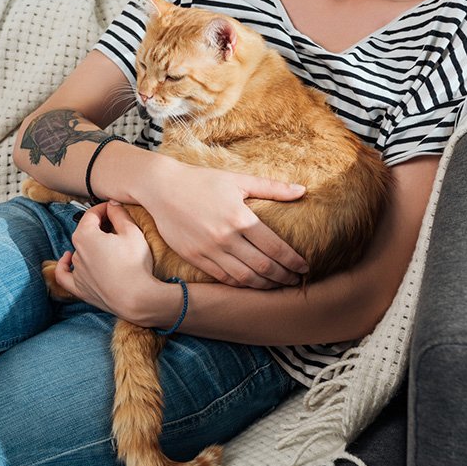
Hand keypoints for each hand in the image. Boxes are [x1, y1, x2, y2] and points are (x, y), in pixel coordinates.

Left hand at [54, 201, 163, 319]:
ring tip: (108, 245)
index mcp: (85, 235)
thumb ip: (119, 214)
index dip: (104, 208)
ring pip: (79, 251)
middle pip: (85, 232)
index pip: (91, 214)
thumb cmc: (135, 264)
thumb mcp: (131, 232)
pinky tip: (67, 258)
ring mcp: (77, 272)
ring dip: (90, 245)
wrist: (137, 298)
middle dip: (98, 225)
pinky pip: (65, 275)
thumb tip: (112, 204)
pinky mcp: (80, 289)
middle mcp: (76, 252)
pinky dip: (64, 266)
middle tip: (115, 224)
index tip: (114, 208)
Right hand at [137, 162, 308, 288]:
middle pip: (263, 267)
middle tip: (295, 281)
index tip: (304, 267)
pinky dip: (240, 284)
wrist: (162, 188)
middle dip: (283, 276)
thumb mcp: (238, 180)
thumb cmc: (202, 181)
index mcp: (240, 218)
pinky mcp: (194, 257)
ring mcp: (209, 250)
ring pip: (244, 277)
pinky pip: (222, 278)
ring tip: (277, 285)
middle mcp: (226, 237)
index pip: (276, 248)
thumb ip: (272, 187)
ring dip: (264, 285)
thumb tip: (302, 190)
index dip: (293, 261)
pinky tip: (250, 283)